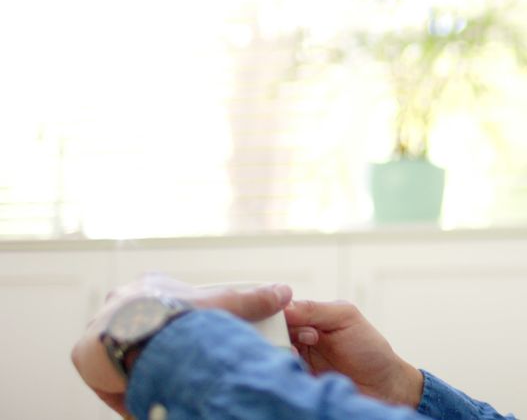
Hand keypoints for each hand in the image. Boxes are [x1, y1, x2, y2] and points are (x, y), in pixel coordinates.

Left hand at [71, 273, 291, 415]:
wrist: (140, 334)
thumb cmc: (182, 314)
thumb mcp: (226, 304)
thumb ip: (253, 299)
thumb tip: (284, 291)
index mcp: (150, 286)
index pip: (166, 307)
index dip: (182, 328)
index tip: (195, 345)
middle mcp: (120, 303)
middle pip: (142, 333)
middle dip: (158, 352)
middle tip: (178, 371)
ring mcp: (100, 328)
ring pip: (122, 355)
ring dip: (138, 371)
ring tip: (161, 388)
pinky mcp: (84, 354)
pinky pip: (106, 376)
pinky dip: (123, 389)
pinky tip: (140, 397)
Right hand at [285, 300, 423, 407]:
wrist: (382, 386)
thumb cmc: (369, 349)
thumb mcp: (346, 318)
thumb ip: (315, 310)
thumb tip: (283, 306)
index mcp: (307, 319)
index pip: (279, 312)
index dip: (278, 315)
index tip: (287, 318)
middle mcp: (296, 340)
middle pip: (271, 333)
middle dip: (279, 334)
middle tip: (303, 339)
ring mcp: (295, 362)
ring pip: (272, 354)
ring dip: (282, 353)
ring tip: (297, 354)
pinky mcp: (297, 383)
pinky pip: (280, 376)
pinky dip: (284, 371)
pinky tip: (297, 369)